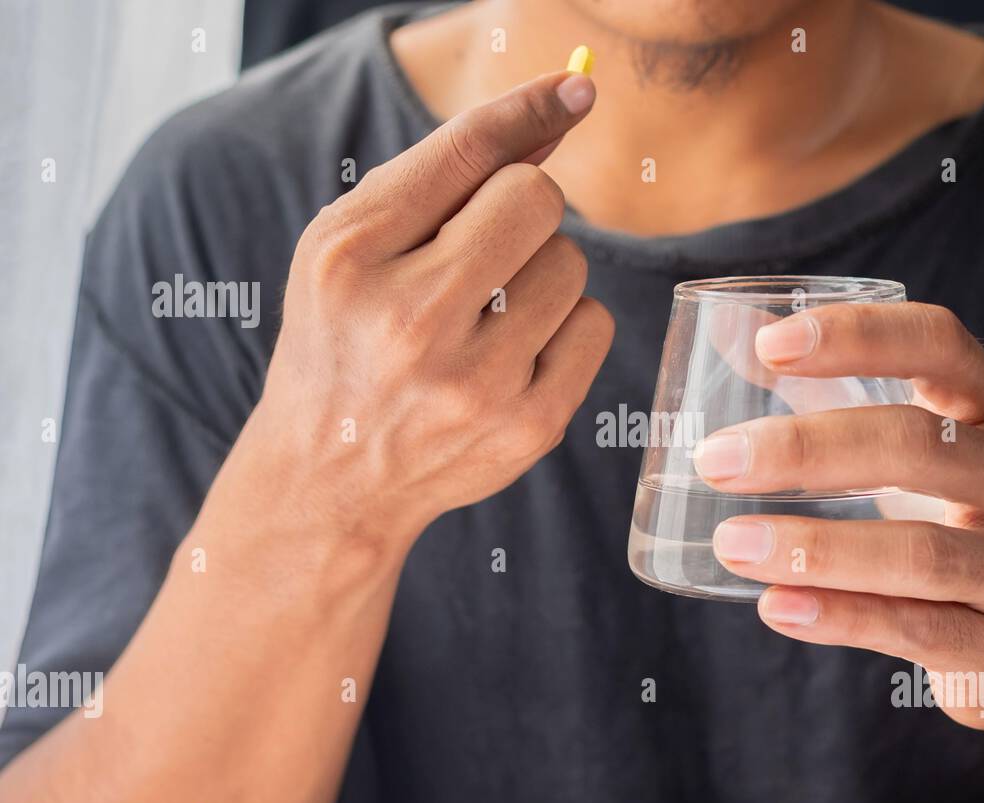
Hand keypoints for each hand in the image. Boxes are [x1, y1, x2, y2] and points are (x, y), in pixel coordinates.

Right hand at [243, 71, 611, 547]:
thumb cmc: (345, 341)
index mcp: (351, 259)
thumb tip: (554, 115)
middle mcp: (409, 321)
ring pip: (572, 262)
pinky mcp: (528, 425)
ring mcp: (474, 382)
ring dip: (542, 274)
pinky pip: (595, 324)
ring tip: (488, 314)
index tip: (575, 88)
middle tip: (485, 250)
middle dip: (521, 211)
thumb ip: (442, 177)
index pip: (465, 153)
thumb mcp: (353, 249)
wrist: (332, 476)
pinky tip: (516, 354)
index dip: (528, 109)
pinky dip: (565, 327)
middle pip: (537, 199)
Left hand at [693, 301, 983, 730]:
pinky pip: (915, 630)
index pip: (939, 345)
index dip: (858, 334)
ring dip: (815, 547)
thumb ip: (830, 392)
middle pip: (918, 447)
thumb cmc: (957, 521)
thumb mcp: (918, 450)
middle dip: (807, 448)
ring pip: (919, 552)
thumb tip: (731, 333)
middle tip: (716, 459)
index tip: (771, 343)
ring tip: (732, 541)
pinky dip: (840, 617)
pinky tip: (775, 605)